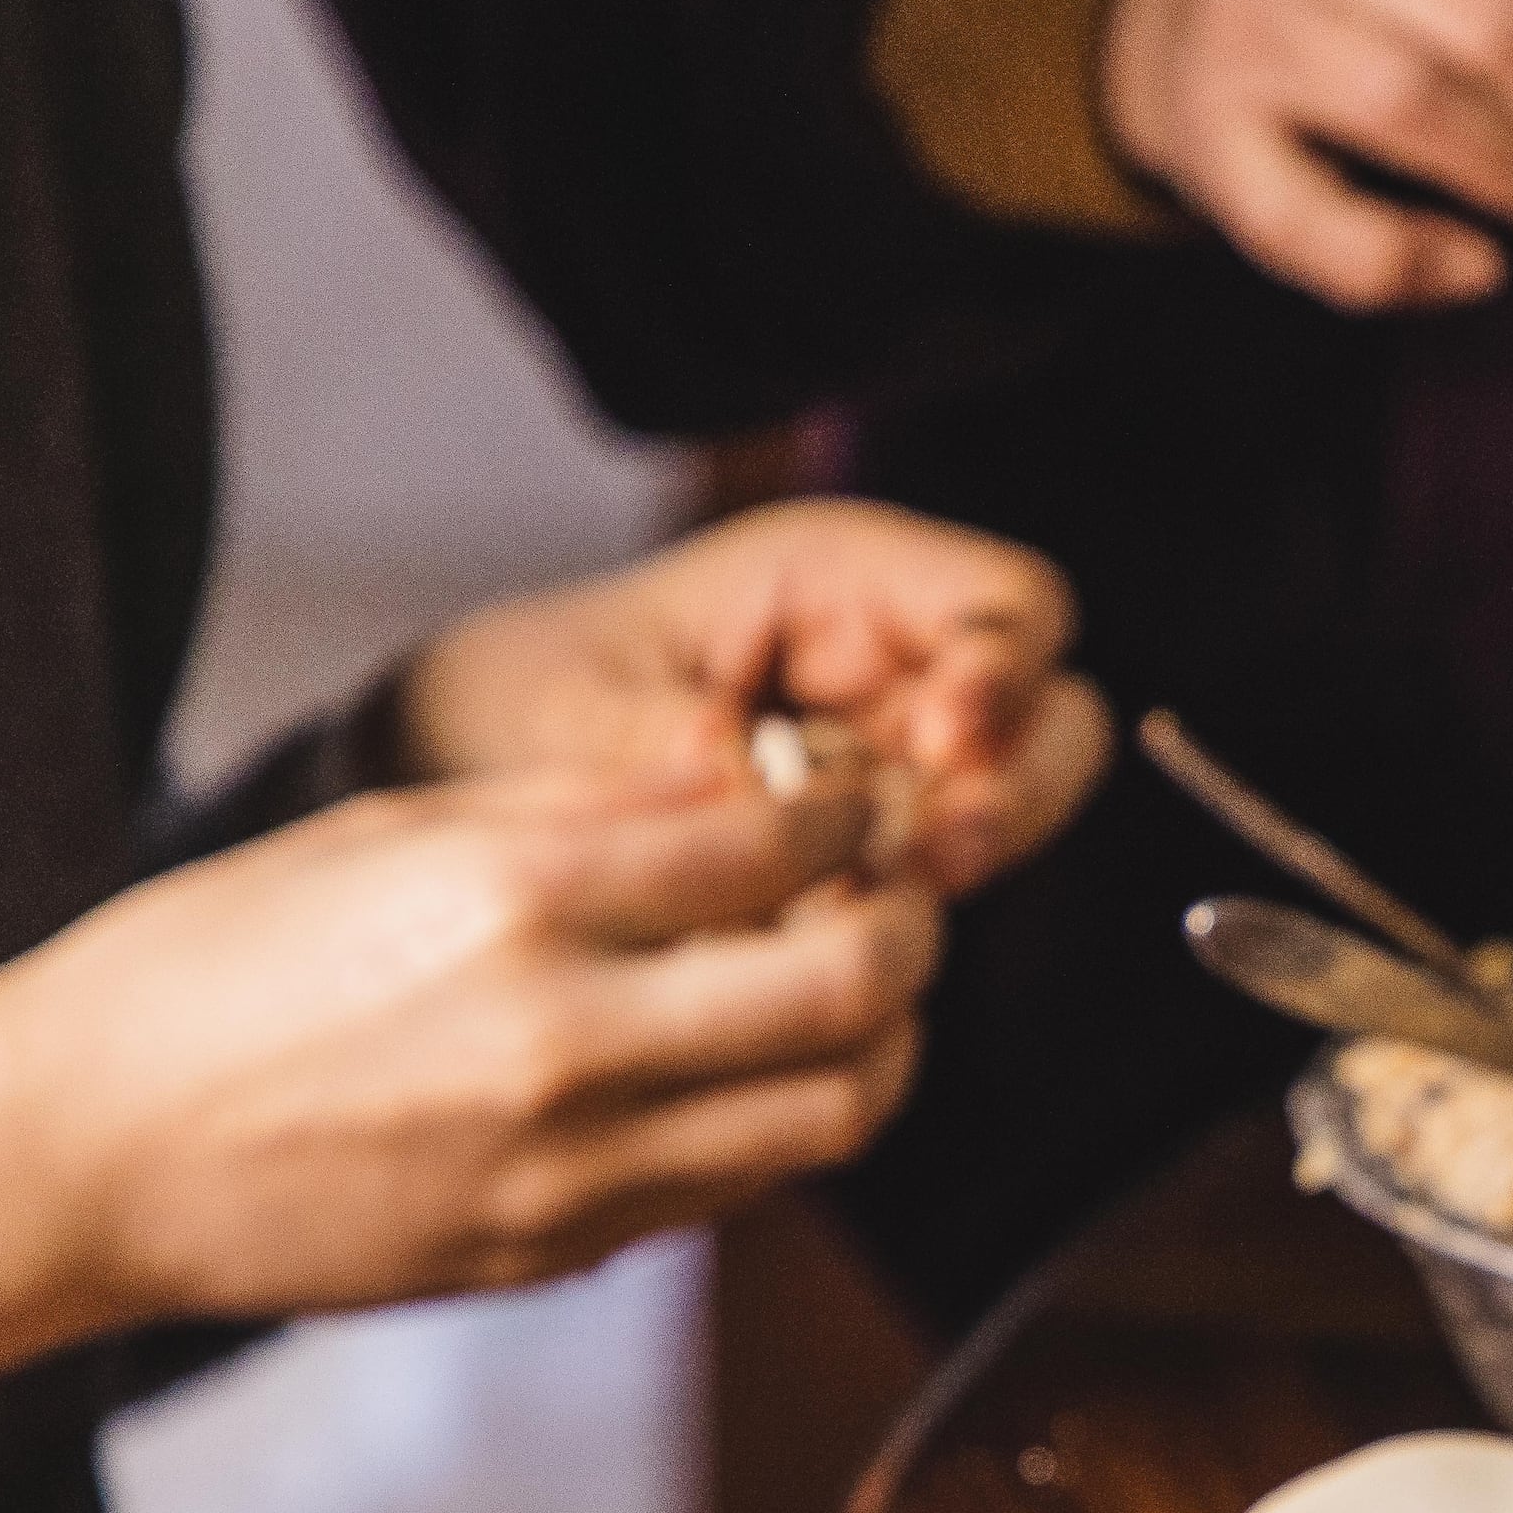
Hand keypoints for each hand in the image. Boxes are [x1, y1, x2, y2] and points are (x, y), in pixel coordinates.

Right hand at [0, 773, 932, 1395]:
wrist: (79, 1156)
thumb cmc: (203, 976)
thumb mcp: (387, 834)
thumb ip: (582, 814)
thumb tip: (739, 781)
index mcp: (512, 901)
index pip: (776, 844)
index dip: (853, 814)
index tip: (858, 802)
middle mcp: (564, 1038)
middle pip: (851, 987)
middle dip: (911, 930)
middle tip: (897, 899)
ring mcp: (571, 1167)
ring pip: (832, 1113)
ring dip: (881, 1046)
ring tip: (852, 996)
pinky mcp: (559, 1254)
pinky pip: (738, 1187)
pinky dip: (782, 1122)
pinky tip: (748, 1071)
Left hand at [399, 499, 1111, 895]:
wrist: (460, 782)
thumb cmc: (516, 700)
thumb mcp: (564, 706)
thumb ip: (655, 742)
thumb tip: (745, 782)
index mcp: (835, 579)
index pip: (1007, 601)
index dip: (1005, 668)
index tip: (949, 737)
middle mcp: (889, 669)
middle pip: (1051, 715)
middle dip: (1017, 783)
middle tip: (940, 845)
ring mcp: (893, 768)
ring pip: (1011, 808)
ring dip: (967, 855)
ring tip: (887, 892)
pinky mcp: (874, 856)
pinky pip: (932, 883)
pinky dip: (901, 912)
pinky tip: (837, 934)